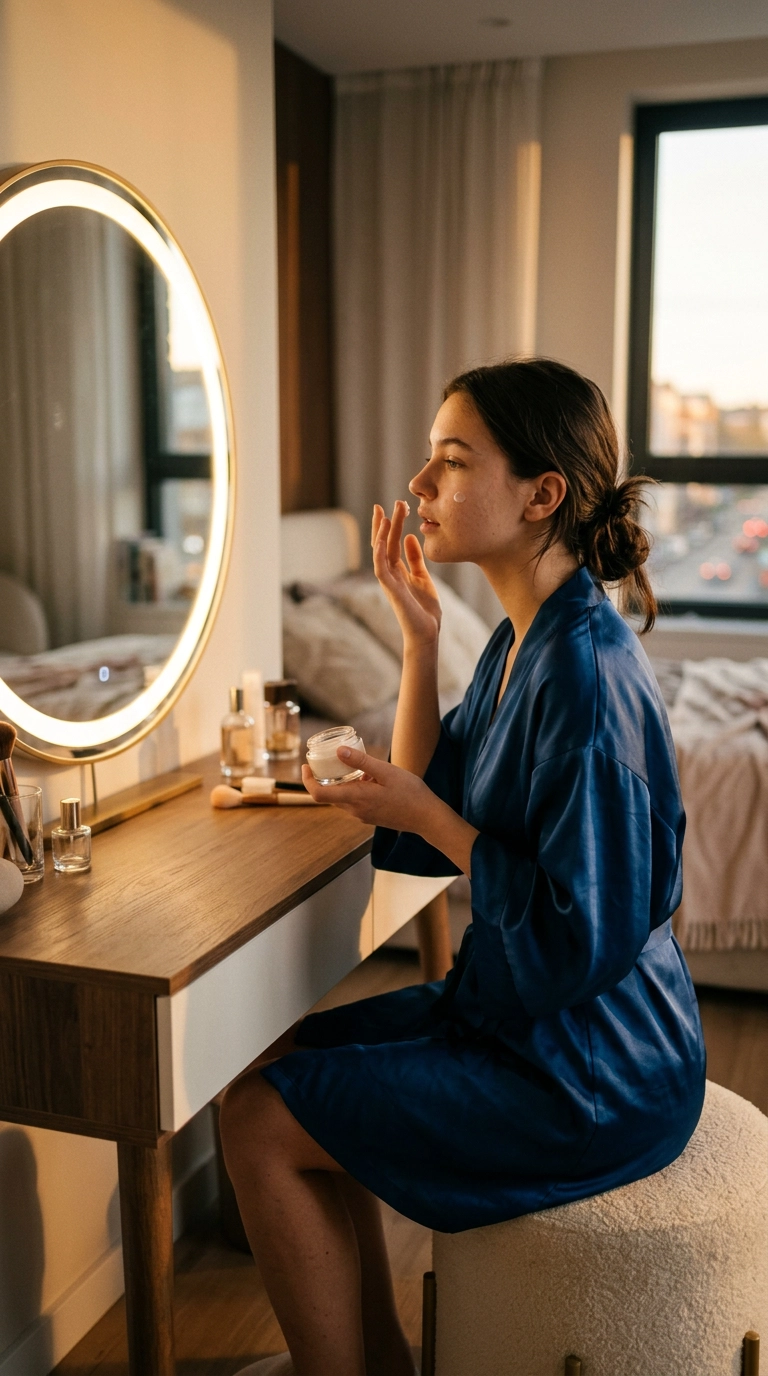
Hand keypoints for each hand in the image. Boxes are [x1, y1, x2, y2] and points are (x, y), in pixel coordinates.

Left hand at [301, 747, 433, 832]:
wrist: (427, 818)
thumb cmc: (410, 793)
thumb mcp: (387, 771)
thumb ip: (361, 762)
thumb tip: (338, 751)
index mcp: (356, 798)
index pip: (318, 794)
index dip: (307, 781)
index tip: (305, 766)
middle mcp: (355, 810)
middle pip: (329, 794)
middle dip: (326, 776)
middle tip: (331, 757)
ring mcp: (362, 816)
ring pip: (342, 797)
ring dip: (344, 782)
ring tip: (359, 766)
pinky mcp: (369, 817)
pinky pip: (354, 801)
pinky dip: (355, 788)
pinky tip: (372, 778)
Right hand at [372, 501, 441, 649]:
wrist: (427, 632)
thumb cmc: (425, 609)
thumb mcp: (423, 577)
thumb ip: (415, 559)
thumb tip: (410, 537)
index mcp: (398, 570)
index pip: (392, 542)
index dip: (392, 524)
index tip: (396, 505)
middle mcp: (390, 573)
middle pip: (384, 542)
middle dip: (386, 523)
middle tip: (391, 502)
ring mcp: (389, 581)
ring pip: (380, 553)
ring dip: (381, 533)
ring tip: (384, 515)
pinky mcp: (391, 591)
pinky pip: (381, 569)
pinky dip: (379, 554)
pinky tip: (381, 540)